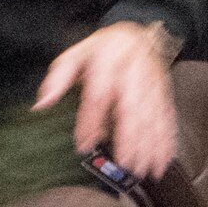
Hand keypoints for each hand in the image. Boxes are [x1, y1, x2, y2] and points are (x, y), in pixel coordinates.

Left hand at [34, 22, 176, 179]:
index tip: (82, 145)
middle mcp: (132, 76)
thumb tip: (40, 105)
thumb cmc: (100, 51)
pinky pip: (167, 119)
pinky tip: (164, 160)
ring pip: (153, 118)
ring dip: (151, 146)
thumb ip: (57, 80)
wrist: (138, 36)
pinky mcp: (163, 95)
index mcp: (107, 65)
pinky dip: (167, 141)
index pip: (97, 96)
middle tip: (126, 164)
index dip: (90, 122)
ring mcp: (151, 86)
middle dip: (130, 139)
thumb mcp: (73, 56)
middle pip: (132, 110)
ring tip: (146, 170)